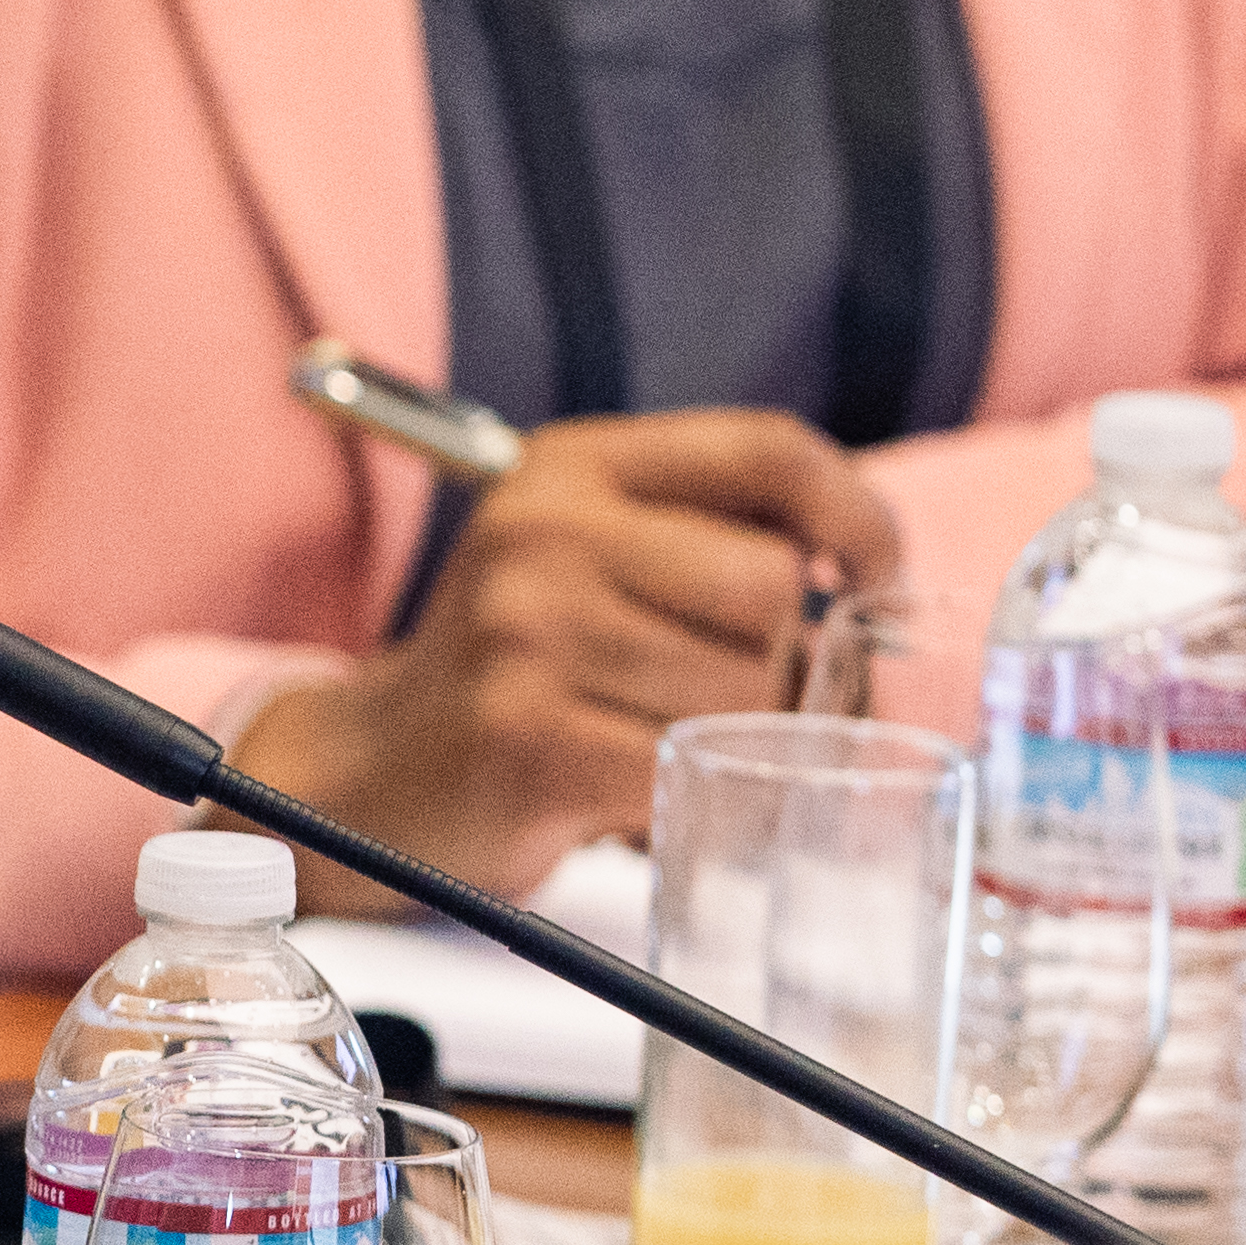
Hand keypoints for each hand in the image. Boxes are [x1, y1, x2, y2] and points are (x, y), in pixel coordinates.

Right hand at [230, 407, 899, 896]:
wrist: (370, 770)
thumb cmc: (513, 665)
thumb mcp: (585, 552)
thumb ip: (705, 530)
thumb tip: (874, 578)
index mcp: (571, 467)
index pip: (768, 451)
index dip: (856, 514)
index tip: (875, 577)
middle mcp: (543, 533)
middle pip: (770, 586)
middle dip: (776, 659)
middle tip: (727, 695)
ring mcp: (530, 634)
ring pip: (744, 689)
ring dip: (729, 738)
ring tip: (654, 740)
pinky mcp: (531, 738)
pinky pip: (689, 766)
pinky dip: (689, 793)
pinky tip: (633, 790)